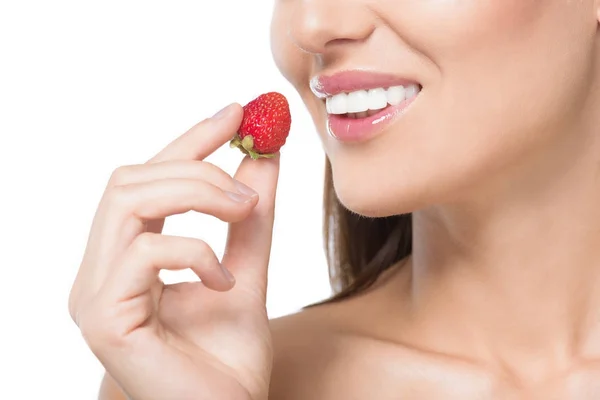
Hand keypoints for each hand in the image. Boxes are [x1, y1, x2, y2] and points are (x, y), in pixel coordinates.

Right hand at [68, 103, 278, 399]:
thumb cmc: (227, 359)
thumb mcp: (247, 271)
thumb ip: (250, 219)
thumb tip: (262, 156)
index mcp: (126, 260)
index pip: (146, 180)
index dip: (188, 140)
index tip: (237, 114)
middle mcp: (99, 272)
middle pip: (129, 180)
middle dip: (195, 165)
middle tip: (248, 182)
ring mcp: (94, 295)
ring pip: (128, 201)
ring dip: (196, 193)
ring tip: (244, 213)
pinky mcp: (103, 318)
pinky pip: (145, 251)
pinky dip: (196, 253)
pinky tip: (223, 283)